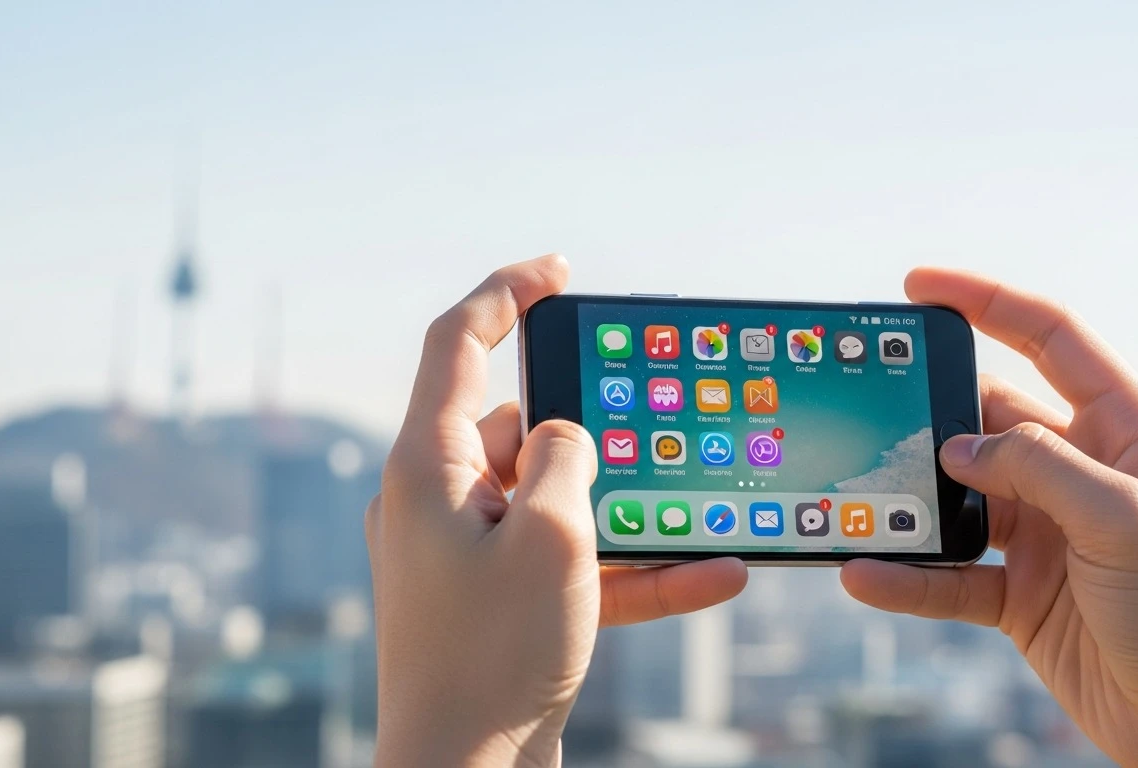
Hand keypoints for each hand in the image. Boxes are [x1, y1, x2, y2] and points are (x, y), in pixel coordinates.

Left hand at [367, 255, 747, 767]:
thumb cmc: (493, 659)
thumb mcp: (552, 537)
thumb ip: (567, 458)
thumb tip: (566, 433)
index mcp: (427, 467)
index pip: (458, 343)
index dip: (508, 293)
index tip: (562, 272)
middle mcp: (436, 502)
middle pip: (517, 427)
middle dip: (593, 432)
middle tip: (655, 434)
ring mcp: (464, 555)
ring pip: (553, 499)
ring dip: (625, 507)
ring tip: (701, 511)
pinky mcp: (493, 603)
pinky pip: (565, 563)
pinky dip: (626, 565)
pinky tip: (710, 574)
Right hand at [841, 269, 1137, 766]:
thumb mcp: (1125, 520)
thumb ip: (1037, 468)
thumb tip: (956, 445)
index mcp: (1126, 432)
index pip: (1050, 341)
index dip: (985, 305)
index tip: (917, 289)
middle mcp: (1081, 474)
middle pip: (986, 418)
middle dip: (928, 416)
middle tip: (869, 413)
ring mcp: (1045, 535)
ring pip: (956, 498)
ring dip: (908, 502)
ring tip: (858, 500)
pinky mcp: (1017, 595)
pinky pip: (947, 576)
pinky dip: (907, 576)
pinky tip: (868, 573)